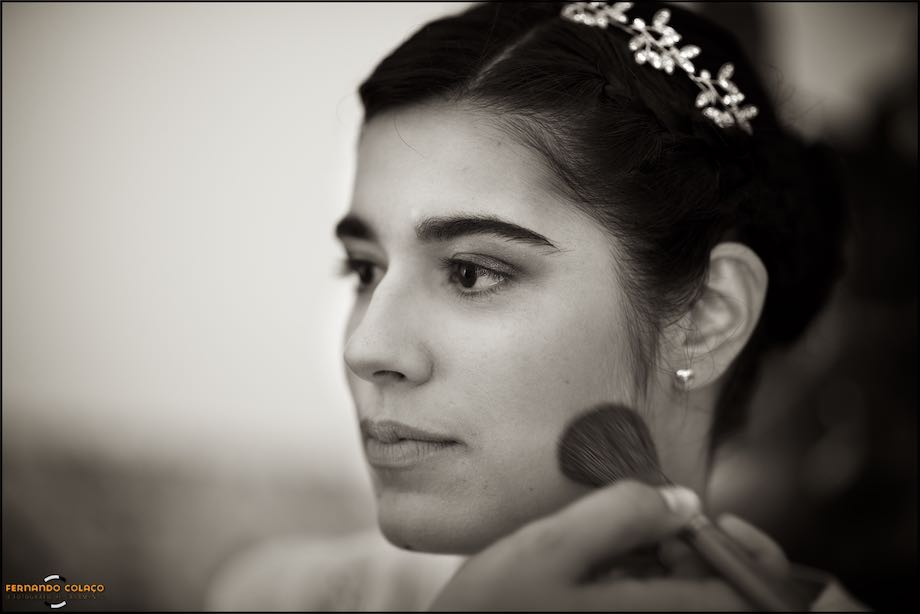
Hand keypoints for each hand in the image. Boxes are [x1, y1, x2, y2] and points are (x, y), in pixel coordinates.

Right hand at [430, 480, 794, 610]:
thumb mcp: (550, 547)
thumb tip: (684, 501)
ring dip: (661, 565)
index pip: (747, 595)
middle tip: (648, 523)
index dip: (743, 549)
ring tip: (611, 545)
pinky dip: (635, 583)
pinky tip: (597, 569)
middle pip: (716, 594)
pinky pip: (645, 605)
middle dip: (691, 551)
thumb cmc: (493, 612)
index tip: (705, 516)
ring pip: (679, 598)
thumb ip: (620, 515)